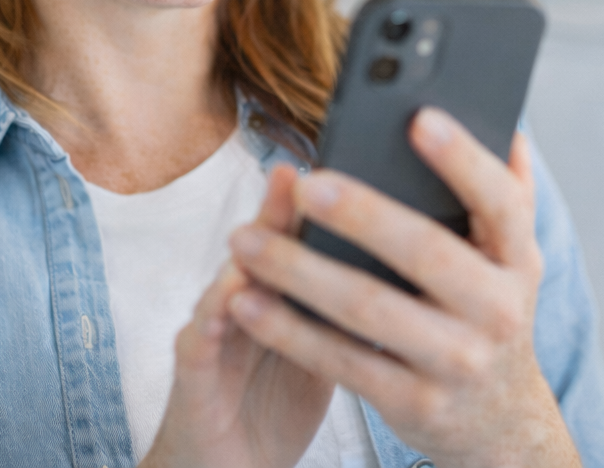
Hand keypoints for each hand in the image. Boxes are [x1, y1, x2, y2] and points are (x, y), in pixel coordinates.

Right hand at [141, 165, 333, 467]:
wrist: (233, 467)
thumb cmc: (279, 399)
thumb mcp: (325, 343)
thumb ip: (350, 298)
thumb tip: (411, 258)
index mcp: (281, 296)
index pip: (298, 241)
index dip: (318, 205)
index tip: (346, 166)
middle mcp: (242, 305)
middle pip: (260, 252)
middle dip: (277, 213)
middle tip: (294, 176)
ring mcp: (212, 338)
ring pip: (225, 288)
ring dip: (241, 259)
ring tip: (257, 233)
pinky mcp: (193, 380)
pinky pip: (196, 348)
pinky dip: (208, 324)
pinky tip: (222, 307)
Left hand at [226, 109, 581, 467]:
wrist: (500, 420)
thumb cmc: (489, 313)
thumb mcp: (512, 258)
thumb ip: (507, 193)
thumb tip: (507, 124)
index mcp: (518, 259)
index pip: (499, 201)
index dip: (463, 160)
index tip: (419, 118)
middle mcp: (496, 310)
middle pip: (425, 252)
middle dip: (363, 214)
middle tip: (307, 184)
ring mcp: (455, 361)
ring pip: (368, 309)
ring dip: (300, 271)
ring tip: (247, 240)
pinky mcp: (413, 402)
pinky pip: (341, 360)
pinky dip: (288, 330)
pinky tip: (247, 302)